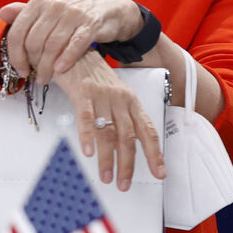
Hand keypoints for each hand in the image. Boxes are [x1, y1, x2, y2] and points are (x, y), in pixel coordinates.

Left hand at [0, 0, 144, 77]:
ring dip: (47, 67)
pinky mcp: (90, 23)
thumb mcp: (47, 12)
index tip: (20, 70)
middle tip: (36, 76)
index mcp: (38, 3)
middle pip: (34, 42)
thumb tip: (2, 13)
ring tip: (47, 78)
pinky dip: (66, 59)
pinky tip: (60, 70)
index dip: (16, 56)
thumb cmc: (72, 16)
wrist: (107, 10)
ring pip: (52, 46)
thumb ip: (24, 14)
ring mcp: (73, 13)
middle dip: (33, 64)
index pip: (17, 33)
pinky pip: (75, 44)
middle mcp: (53, 6)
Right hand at [49, 52, 165, 190]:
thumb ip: (116, 116)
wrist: (73, 48)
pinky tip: (88, 152)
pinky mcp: (83, 93)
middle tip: (124, 183)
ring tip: (106, 177)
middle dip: (128, 164)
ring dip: (108, 158)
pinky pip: (87, 119)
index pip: (148, 130)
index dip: (154, 153)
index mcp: (131, 101)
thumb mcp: (111, 94)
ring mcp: (102, 96)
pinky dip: (88, 137)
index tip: (159, 172)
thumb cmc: (90, 74)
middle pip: (129, 137)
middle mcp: (120, 99)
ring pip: (109, 132)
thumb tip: (118, 145)